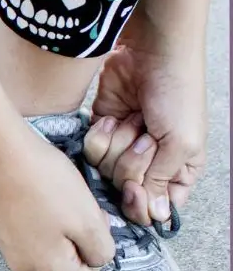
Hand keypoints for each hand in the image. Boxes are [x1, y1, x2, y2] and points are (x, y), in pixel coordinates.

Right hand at [0, 126, 113, 270]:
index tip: (91, 213)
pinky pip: (24, 227)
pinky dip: (33, 212)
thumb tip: (97, 259)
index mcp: (48, 268)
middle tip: (73, 200)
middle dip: (74, 234)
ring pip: (44, 241)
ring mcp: (4, 245)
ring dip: (54, 222)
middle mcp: (22, 265)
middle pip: (64, 258)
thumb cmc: (42, 183)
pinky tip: (31, 189)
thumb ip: (101, 248)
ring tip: (50, 192)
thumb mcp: (87, 218)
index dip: (97, 242)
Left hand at [83, 13, 206, 225]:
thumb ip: (162, 181)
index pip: (156, 206)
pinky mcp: (101, 130)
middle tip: (144, 137)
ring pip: (104, 171)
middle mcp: (149, 162)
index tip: (136, 189)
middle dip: (131, 162)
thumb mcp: (181, 142)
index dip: (141, 202)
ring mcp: (122, 146)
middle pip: (125, 189)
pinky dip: (100, 133)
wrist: (150, 52)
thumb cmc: (176, 92)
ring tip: (132, 121)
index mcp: (179, 169)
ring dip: (117, 144)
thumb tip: (156, 218)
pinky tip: (113, 116)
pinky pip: (89, 151)